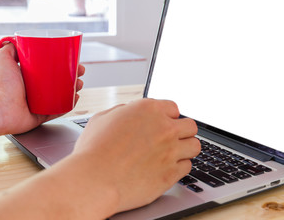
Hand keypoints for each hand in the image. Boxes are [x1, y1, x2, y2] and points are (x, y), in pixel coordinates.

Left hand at [0, 43, 84, 134]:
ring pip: (61, 95)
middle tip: (79, 72)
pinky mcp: (42, 116)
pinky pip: (59, 110)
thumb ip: (9, 47)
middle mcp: (34, 90)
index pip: (49, 68)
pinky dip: (69, 104)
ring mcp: (39, 104)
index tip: (72, 59)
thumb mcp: (2, 57)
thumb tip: (18, 40)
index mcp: (28, 77)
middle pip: (59, 81)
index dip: (63, 63)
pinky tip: (76, 98)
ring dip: (74, 89)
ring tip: (79, 84)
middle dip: (73, 76)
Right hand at [73, 98, 199, 214]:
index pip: (173, 108)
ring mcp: (170, 151)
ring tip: (173, 153)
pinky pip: (187, 167)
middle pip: (190, 126)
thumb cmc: (93, 150)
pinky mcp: (171, 174)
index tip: (162, 123)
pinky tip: (167, 167)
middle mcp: (164, 128)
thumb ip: (121, 111)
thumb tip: (128, 112)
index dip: (167, 116)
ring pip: (195, 146)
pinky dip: (179, 167)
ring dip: (185, 148)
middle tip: (170, 138)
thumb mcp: (102, 118)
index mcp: (148, 110)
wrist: (94, 179)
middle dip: (181, 131)